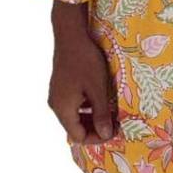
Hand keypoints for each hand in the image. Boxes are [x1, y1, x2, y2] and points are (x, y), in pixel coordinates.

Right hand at [47, 0, 116, 143]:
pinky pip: (73, 105)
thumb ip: (101, 114)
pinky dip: (87, 107)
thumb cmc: (86, 61)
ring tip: (110, 111)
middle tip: (115, 122)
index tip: (114, 130)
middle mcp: (56, 105)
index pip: (78, 136)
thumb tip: (105, 135)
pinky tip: (100, 99)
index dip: (97, 137)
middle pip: (75, 127)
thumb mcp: (98, 89)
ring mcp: (57, 95)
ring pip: (75, 116)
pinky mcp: (61, 86)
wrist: (71, 35)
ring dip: (92, 117)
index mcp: (62, 109)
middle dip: (95, 128)